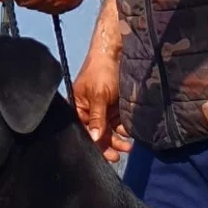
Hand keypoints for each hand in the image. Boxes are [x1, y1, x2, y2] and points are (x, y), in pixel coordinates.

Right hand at [73, 48, 132, 163]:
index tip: (108, 155)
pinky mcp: (113, 107)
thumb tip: (95, 138)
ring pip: (109, 130)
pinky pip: (118, 123)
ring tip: (129, 145)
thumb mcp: (98, 95)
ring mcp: (102, 109)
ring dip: (119, 138)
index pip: (84, 131)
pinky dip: (123, 129)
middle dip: (110, 143)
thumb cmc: (101, 71)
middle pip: (98, 133)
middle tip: (121, 153)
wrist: (116, 53)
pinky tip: (130, 132)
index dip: (95, 144)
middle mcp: (88, 111)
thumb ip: (97, 118)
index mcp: (77, 108)